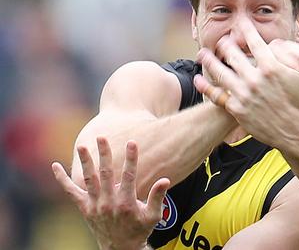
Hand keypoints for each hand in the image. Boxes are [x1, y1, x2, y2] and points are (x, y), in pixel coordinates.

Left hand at [52, 137, 169, 249]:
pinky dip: (62, 179)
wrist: (120, 248)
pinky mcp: (84, 208)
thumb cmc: (139, 229)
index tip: (132, 142)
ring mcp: (94, 205)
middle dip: (104, 154)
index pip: (129, 175)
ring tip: (82, 146)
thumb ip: (157, 197)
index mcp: (126, 203)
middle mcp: (108, 203)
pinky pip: (70, 192)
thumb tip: (165, 180)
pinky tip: (55, 166)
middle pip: (106, 173)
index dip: (131, 158)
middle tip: (102, 137)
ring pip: (89, 179)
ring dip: (85, 162)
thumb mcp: (153, 216)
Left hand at [194, 18, 298, 149]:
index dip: (245, 29)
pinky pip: (217, 95)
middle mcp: (255, 79)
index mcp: (271, 67)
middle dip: (225, 44)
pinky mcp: (236, 109)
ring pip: (220, 72)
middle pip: (233, 54)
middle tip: (221, 40)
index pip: (254, 41)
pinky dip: (206, 86)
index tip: (240, 23)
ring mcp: (244, 94)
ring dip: (209, 61)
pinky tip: (199, 79)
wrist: (294, 132)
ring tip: (202, 54)